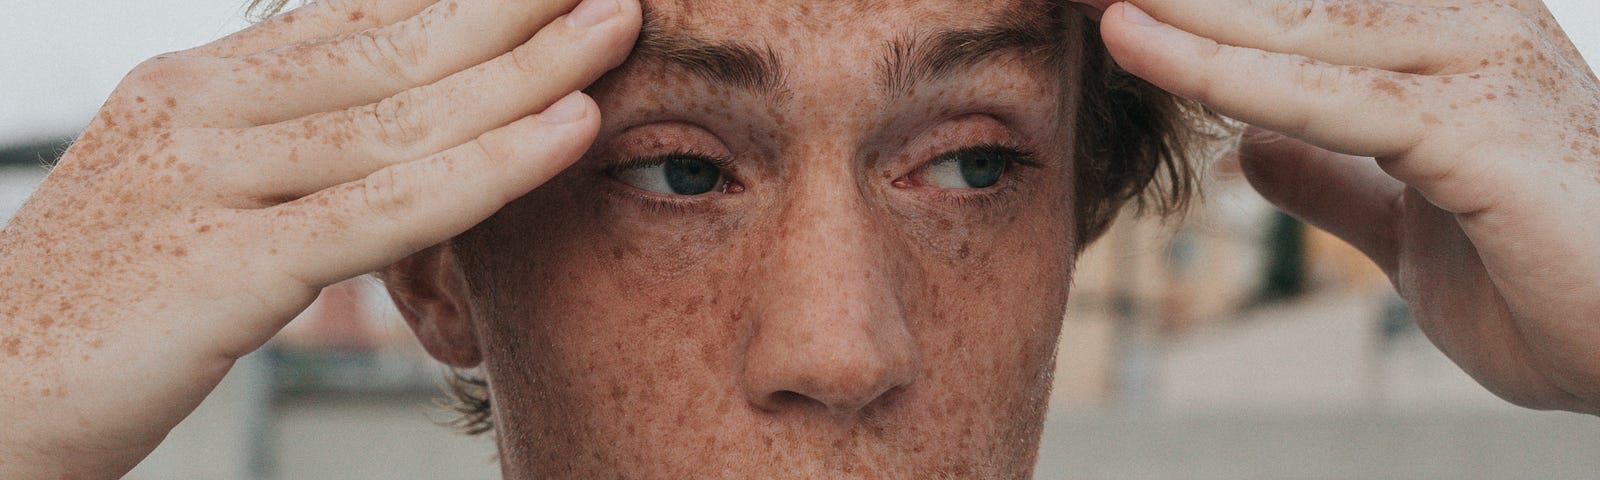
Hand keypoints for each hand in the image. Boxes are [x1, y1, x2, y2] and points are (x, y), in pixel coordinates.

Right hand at [0, 0, 639, 475]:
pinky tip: (567, 130)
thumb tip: (389, 115)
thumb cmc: (100, 305)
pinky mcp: (220, 264)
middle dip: (513, 6)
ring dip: (528, 68)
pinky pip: (384, 209)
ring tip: (617, 26)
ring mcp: (207, 179)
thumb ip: (281, 143)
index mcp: (196, 83)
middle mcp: (200, 107)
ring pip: (404, 115)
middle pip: (394, 43)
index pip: (357, 12)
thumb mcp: (188, 191)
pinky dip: (490, 167)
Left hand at [1076, 0, 1599, 413]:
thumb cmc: (1551, 282)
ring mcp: (1469, 66)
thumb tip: (1253, 149)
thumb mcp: (1408, 226)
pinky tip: (1134, 40)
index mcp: (1435, 40)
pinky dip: (1216, 65)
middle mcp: (1455, 27)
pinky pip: (1317, 91)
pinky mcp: (1472, 127)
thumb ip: (1334, 179)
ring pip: (1286, 16)